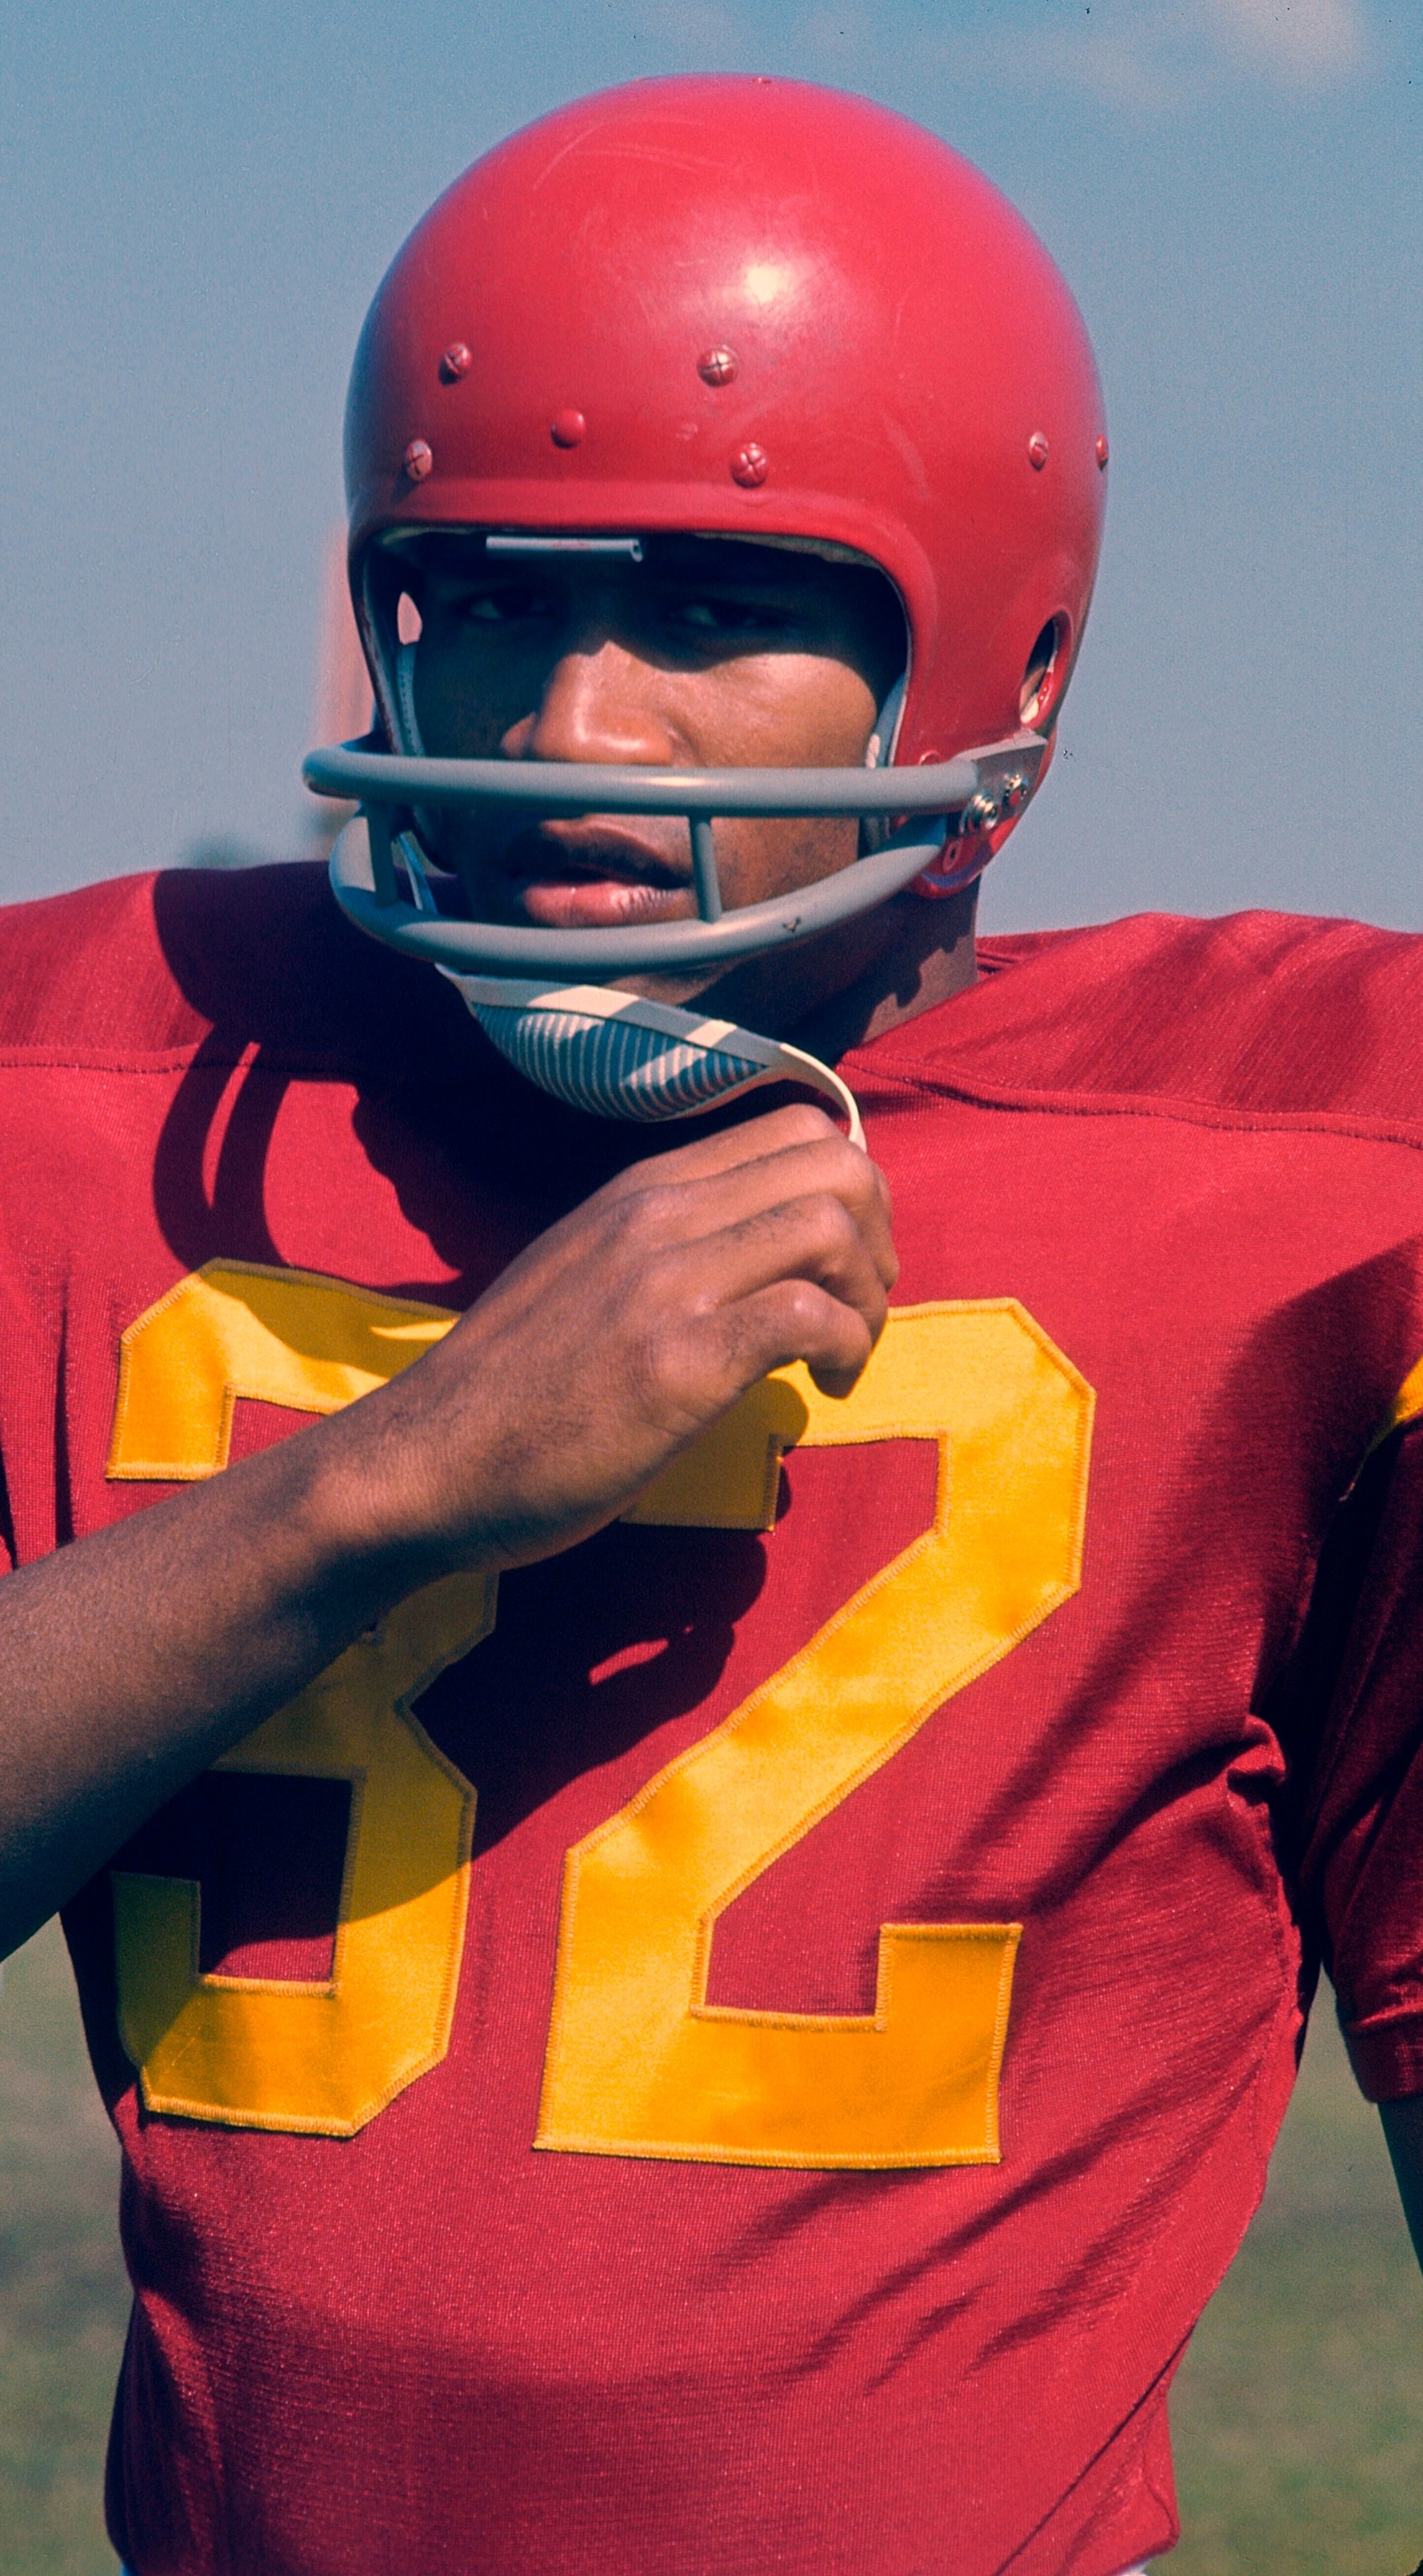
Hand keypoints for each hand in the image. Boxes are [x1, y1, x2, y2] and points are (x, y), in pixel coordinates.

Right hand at [334, 1103, 896, 1575]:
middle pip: (835, 1166)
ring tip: (845, 1356)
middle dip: (878, 1238)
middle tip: (858, 1311)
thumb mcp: (584, 1277)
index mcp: (639, 1190)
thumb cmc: (508, 1392)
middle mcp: (656, 1215)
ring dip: (869, 1298)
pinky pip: (809, 1315)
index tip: (840, 1264)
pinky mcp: (678, 1361)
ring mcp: (667, 1283)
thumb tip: (755, 1263)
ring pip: (832, 1226)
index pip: (794, 1129)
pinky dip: (846, 1349)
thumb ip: (664, 1251)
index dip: (852, 1192)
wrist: (425, 1463)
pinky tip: (823, 1389)